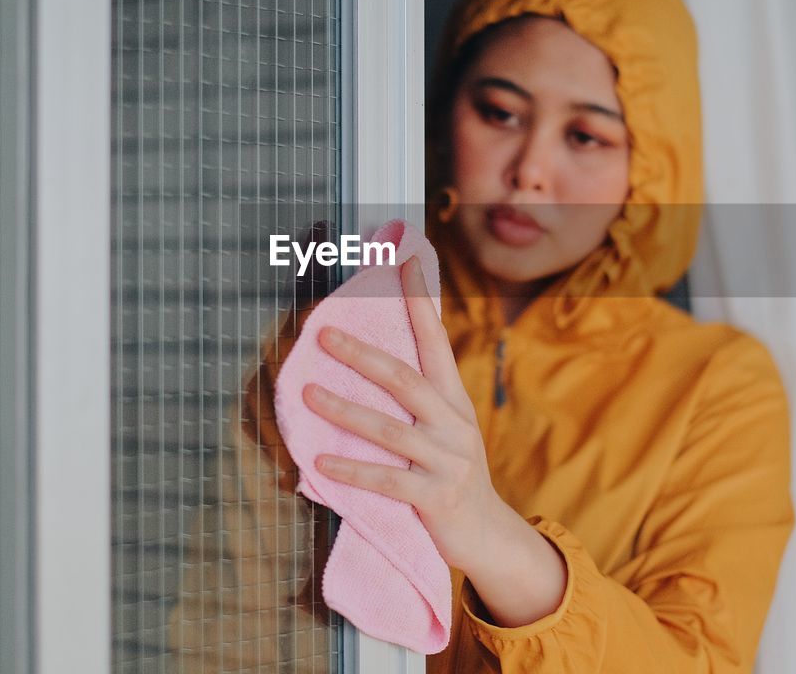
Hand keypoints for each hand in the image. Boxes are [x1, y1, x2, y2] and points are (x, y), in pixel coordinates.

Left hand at [302, 256, 508, 575]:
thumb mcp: (446, 428)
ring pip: (389, 429)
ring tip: (309, 395)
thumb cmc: (451, 472)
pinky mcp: (436, 496)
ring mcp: (447, 460)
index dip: (419, 301)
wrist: (486, 533)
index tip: (404, 262)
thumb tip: (376, 354)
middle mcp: (453, 423)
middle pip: (404, 379)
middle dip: (363, 355)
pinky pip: (387, 479)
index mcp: (453, 400)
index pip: (436, 340)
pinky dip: (352, 469)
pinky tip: (320, 461)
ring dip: (344, 411)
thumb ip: (420, 396)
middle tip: (324, 336)